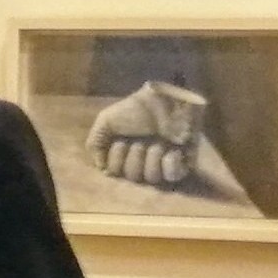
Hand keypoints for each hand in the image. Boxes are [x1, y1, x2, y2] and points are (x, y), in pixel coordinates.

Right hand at [85, 81, 205, 186]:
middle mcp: (141, 161)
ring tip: (159, 142)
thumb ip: (95, 143)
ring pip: (151, 178)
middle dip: (135, 156)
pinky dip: (170, 164)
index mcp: (123, 153)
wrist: (166, 100)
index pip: (113, 172)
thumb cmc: (137, 109)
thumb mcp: (106, 120)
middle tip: (140, 141)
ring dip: (152, 157)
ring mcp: (162, 163)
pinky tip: (172, 151)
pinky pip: (171, 176)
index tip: (120, 142)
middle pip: (132, 176)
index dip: (116, 159)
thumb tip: (101, 167)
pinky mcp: (182, 164)